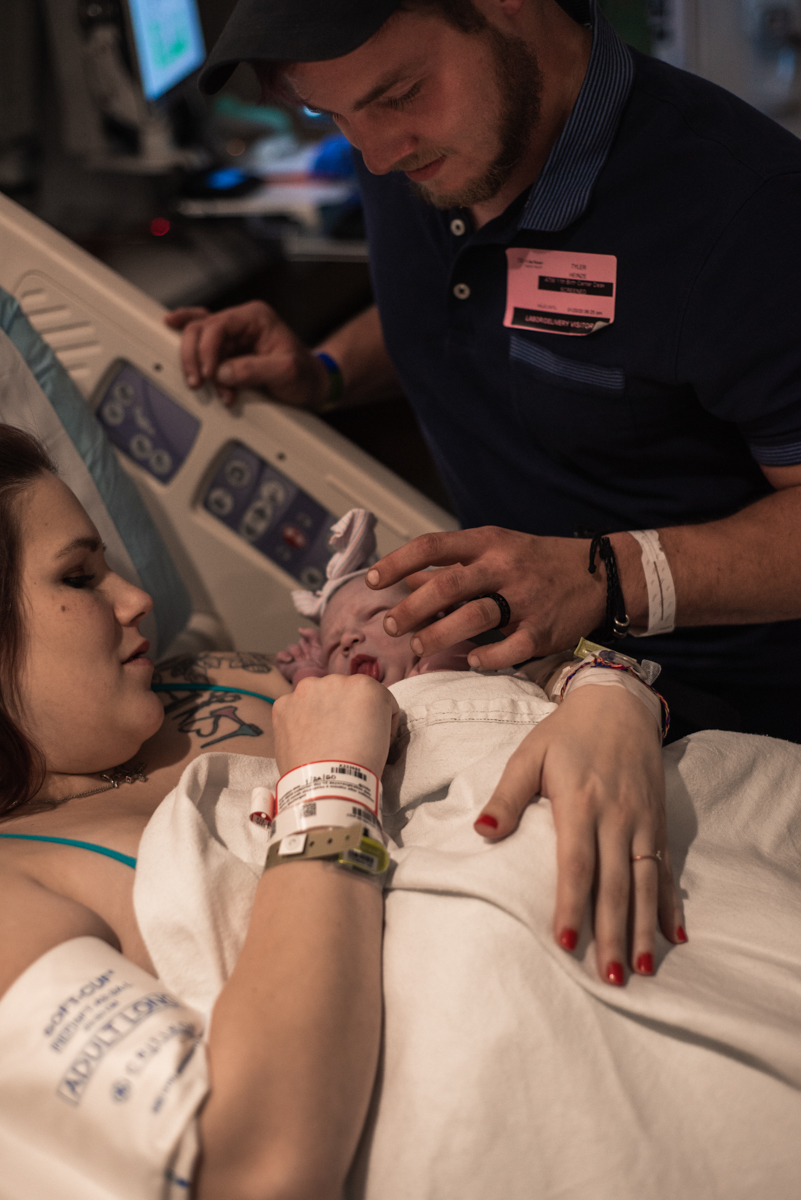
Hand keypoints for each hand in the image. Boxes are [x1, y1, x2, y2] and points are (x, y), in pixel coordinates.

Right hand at [165, 300, 329, 409]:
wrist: (311, 385)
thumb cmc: (304, 375)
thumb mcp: (285, 372)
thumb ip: (254, 370)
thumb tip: (222, 372)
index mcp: (256, 317)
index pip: (219, 325)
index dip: (207, 349)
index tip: (209, 374)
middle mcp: (241, 322)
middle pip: (201, 328)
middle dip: (195, 356)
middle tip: (198, 381)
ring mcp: (233, 336)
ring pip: (197, 337)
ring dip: (197, 363)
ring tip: (203, 385)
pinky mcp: (228, 351)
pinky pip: (201, 341)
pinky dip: (189, 345)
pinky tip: (170, 329)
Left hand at [272, 674, 398, 778]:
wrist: (329, 785)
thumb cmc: (362, 764)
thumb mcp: (384, 733)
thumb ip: (371, 714)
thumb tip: (360, 718)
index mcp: (366, 686)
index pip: (374, 697)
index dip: (375, 718)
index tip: (371, 736)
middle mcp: (335, 680)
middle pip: (342, 693)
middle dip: (344, 711)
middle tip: (344, 738)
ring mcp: (306, 691)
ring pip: (316, 698)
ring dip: (320, 712)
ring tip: (322, 741)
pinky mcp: (283, 704)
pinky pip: (293, 709)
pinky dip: (297, 722)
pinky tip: (305, 741)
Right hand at [276, 628, 326, 685]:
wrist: (321, 680)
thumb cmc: (326, 663)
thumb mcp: (322, 644)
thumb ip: (312, 634)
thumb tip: (299, 629)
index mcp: (316, 650)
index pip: (309, 638)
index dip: (311, 639)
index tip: (315, 644)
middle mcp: (306, 656)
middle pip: (300, 642)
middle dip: (305, 646)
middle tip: (310, 654)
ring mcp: (296, 662)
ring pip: (291, 648)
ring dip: (296, 651)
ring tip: (302, 659)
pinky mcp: (287, 669)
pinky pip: (279, 658)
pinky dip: (282, 656)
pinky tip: (290, 659)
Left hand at [366, 526, 608, 669]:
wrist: (598, 575)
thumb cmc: (535, 563)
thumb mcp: (495, 551)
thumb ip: (452, 566)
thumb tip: (406, 580)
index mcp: (487, 544)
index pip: (433, 547)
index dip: (398, 563)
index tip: (372, 581)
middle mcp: (504, 568)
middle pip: (448, 586)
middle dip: (412, 609)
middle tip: (391, 627)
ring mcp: (525, 599)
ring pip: (474, 616)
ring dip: (438, 635)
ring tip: (417, 648)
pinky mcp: (543, 630)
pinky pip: (510, 647)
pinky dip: (486, 657)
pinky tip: (470, 660)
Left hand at [474, 684, 684, 983]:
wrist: (617, 704)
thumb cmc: (565, 734)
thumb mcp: (529, 756)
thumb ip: (507, 796)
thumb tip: (482, 832)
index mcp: (580, 801)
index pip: (577, 862)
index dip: (572, 903)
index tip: (566, 941)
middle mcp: (617, 816)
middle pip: (615, 883)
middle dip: (614, 932)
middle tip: (610, 976)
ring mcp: (642, 821)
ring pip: (645, 882)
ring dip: (644, 927)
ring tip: (642, 968)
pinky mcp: (658, 822)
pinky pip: (666, 869)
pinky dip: (670, 903)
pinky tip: (674, 935)